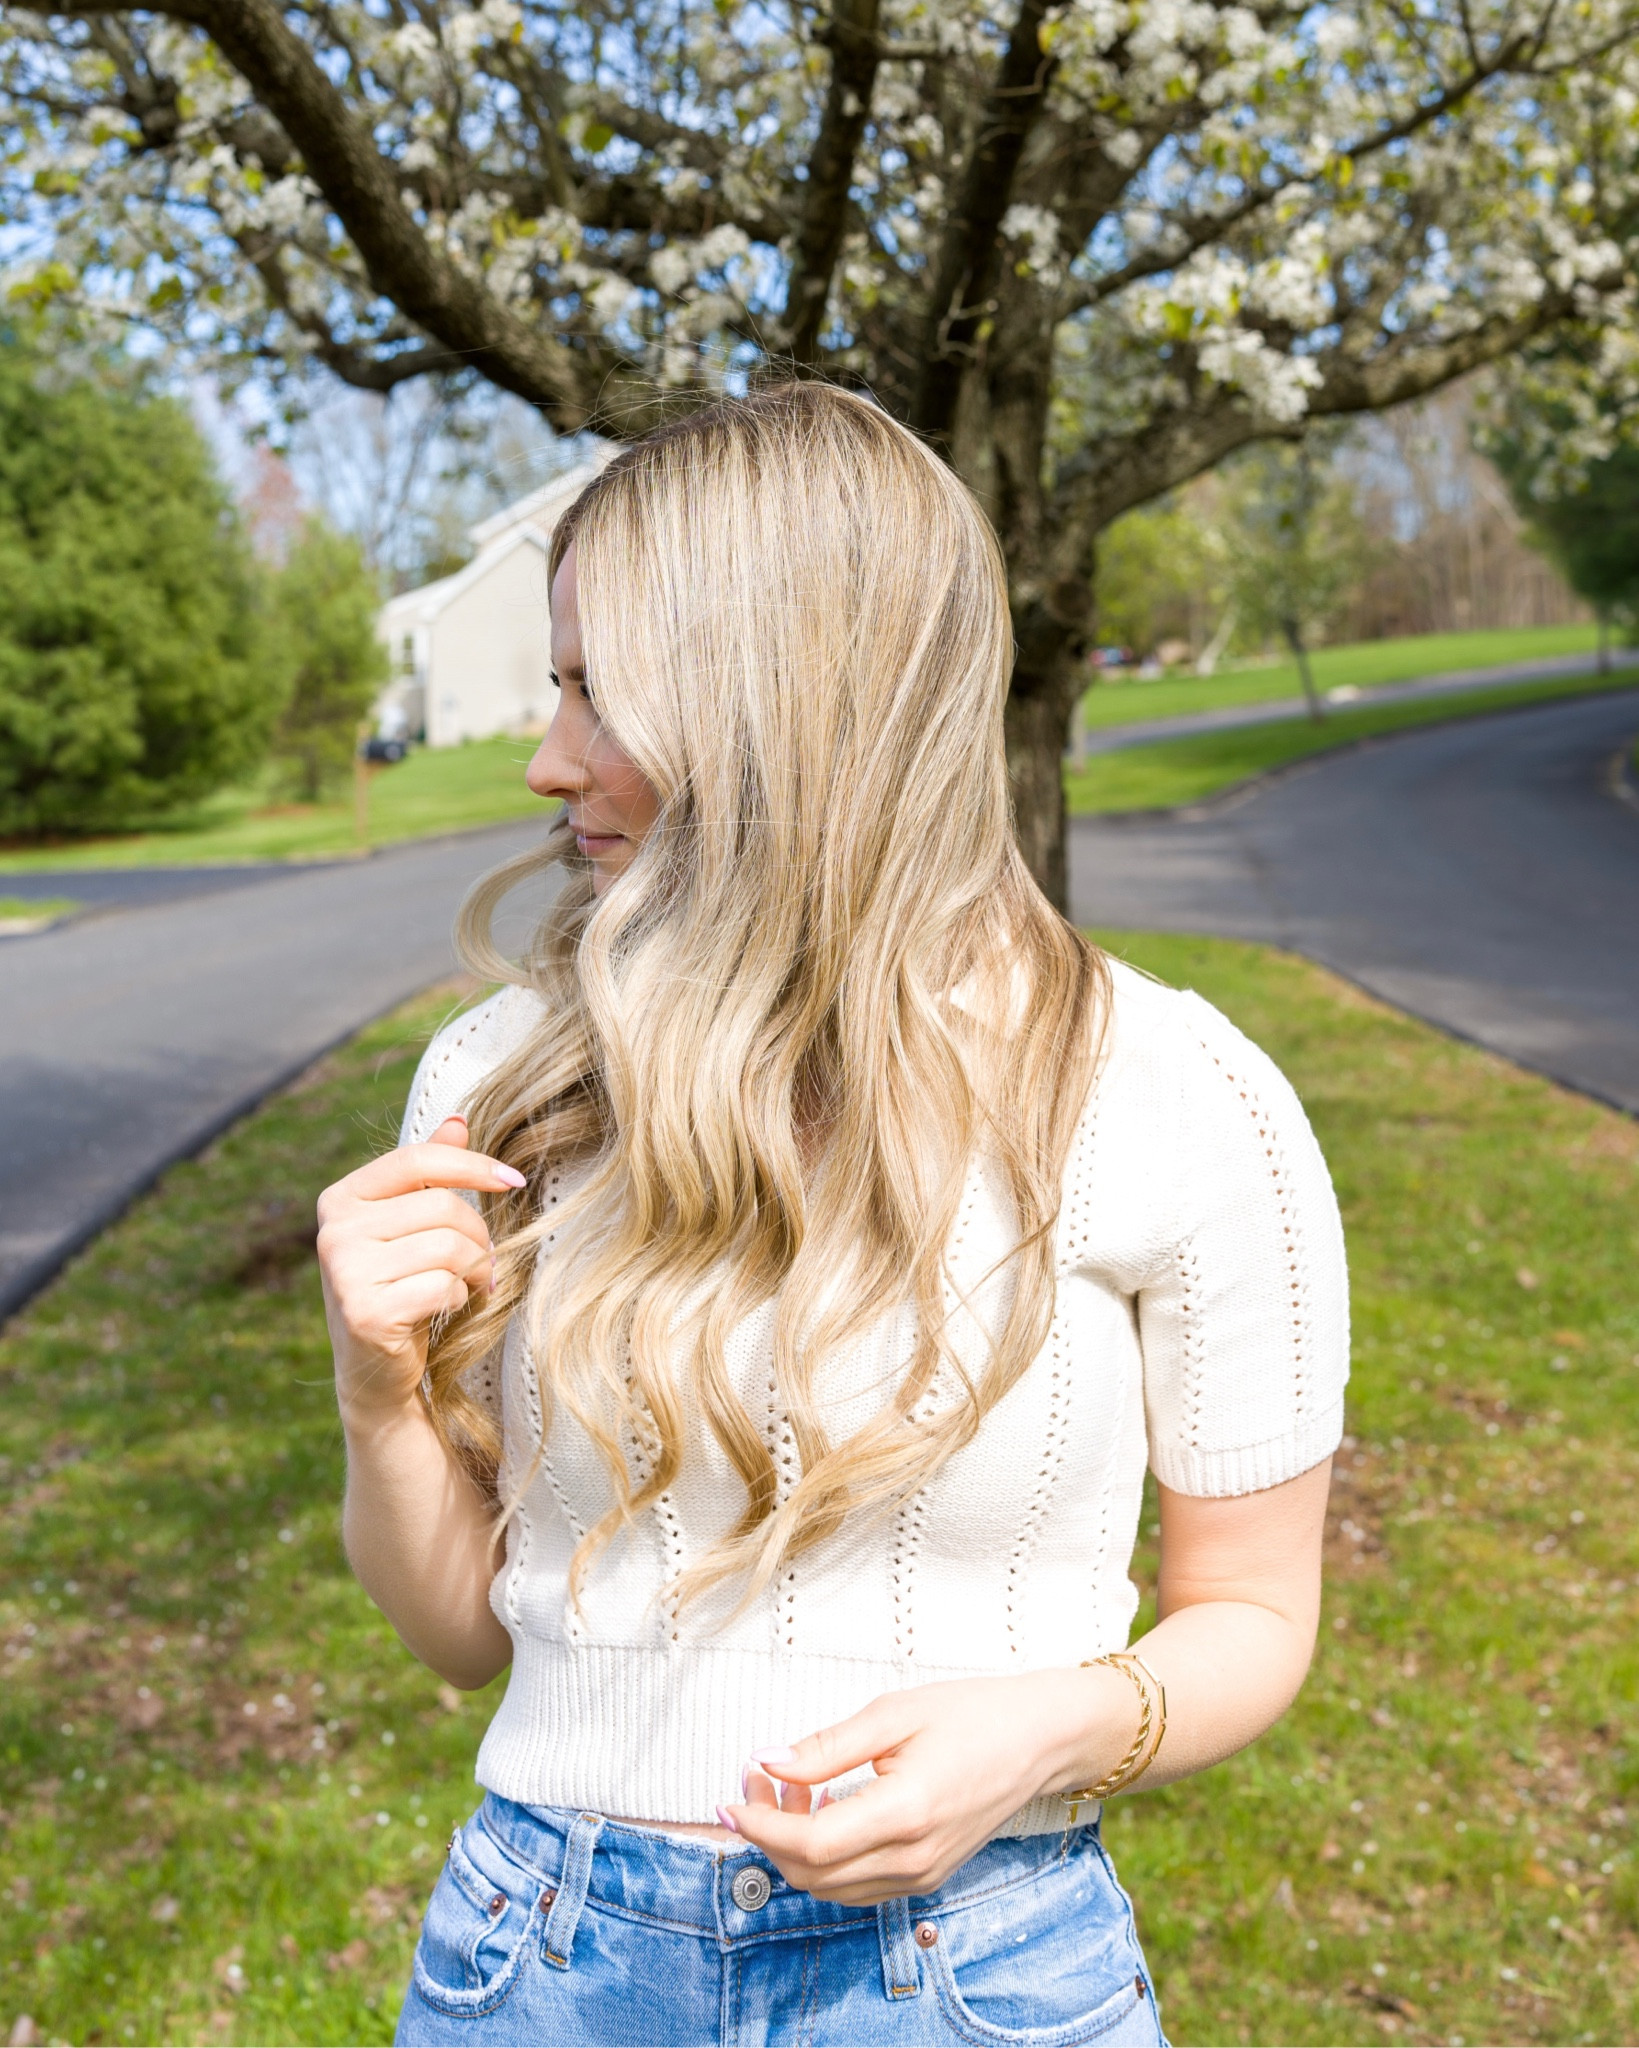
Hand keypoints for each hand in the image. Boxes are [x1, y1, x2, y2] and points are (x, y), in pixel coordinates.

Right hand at [316, 1115, 525, 1425]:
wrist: (375, 1370)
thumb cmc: (399, 1286)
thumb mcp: (408, 1226)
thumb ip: (428, 1174)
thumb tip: (458, 1119)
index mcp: (341, 1198)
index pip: (417, 1160)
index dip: (473, 1165)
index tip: (513, 1180)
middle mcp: (334, 1231)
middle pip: (442, 1206)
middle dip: (479, 1235)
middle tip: (485, 1263)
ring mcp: (345, 1273)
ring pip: (449, 1247)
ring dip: (476, 1269)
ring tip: (472, 1284)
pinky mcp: (365, 1312)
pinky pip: (443, 1287)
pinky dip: (459, 1298)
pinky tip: (445, 1308)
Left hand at [717, 1667, 1135, 1904]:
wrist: (1039, 1740)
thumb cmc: (970, 1714)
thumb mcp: (893, 1713)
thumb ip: (826, 1745)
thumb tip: (767, 1760)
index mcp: (907, 1812)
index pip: (810, 1845)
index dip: (760, 1824)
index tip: (732, 1791)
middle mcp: (914, 1858)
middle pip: (812, 1875)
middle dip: (768, 1832)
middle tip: (757, 1776)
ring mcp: (922, 1875)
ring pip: (830, 1888)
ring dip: (793, 1847)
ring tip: (789, 1787)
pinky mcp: (927, 1877)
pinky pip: (856, 1886)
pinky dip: (825, 1858)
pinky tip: (823, 1809)